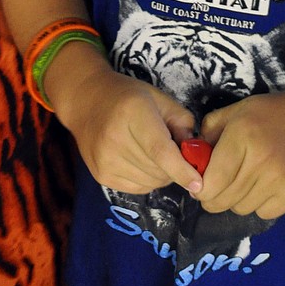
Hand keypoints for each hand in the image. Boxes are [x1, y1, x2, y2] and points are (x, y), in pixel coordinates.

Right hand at [59, 60, 202, 196]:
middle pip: (158, 169)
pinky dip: (147, 179)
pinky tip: (140, 160)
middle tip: (173, 150)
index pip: (159, 150)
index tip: (198, 184)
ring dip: (161, 174)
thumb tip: (195, 156)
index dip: (181, 169)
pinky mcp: (101, 175)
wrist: (86, 102)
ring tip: (154, 153)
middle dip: (175, 167)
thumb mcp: (160, 100)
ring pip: (150, 182)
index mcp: (134, 113)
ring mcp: (105, 160)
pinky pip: (137, 188)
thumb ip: (183, 124)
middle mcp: (115, 138)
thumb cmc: (129, 97)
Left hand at [198, 90, 284, 219]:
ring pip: (241, 209)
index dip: (200, 189)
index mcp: (242, 135)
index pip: (210, 182)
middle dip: (215, 197)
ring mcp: (279, 180)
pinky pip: (263, 213)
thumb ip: (210, 131)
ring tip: (248, 181)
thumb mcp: (238, 111)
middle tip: (220, 187)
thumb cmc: (274, 114)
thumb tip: (192, 158)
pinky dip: (260, 204)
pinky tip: (267, 186)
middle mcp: (260, 160)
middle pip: (222, 200)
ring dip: (238, 200)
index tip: (202, 185)